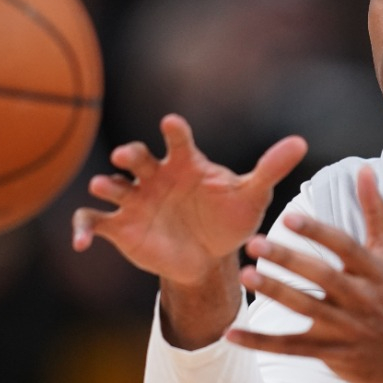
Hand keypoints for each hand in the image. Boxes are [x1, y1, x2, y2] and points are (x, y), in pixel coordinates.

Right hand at [72, 114, 306, 286]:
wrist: (208, 258)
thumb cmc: (229, 219)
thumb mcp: (251, 196)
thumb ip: (270, 168)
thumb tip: (302, 142)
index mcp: (185, 163)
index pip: (178, 140)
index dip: (174, 131)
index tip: (172, 124)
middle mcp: (155, 176)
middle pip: (138, 159)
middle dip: (131, 155)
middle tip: (128, 156)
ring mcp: (135, 200)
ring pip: (114, 186)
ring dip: (106, 185)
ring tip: (102, 186)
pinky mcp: (121, 227)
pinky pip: (95, 222)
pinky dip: (83, 228)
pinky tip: (81, 243)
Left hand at [226, 166, 382, 382]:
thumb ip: (374, 211)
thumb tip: (366, 169)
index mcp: (375, 271)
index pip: (345, 247)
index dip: (318, 232)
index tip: (288, 216)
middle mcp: (361, 299)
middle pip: (322, 277)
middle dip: (288, 260)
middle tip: (254, 243)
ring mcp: (346, 329)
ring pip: (305, 310)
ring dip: (274, 293)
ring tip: (245, 276)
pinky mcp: (330, 353)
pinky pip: (291, 347)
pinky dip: (260, 342)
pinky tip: (232, 334)